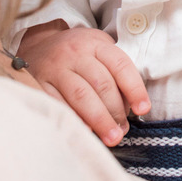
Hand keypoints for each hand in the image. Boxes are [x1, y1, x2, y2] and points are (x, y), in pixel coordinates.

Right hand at [17, 20, 149, 145]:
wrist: (38, 44)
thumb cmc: (78, 53)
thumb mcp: (99, 49)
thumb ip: (115, 73)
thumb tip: (132, 108)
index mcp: (96, 43)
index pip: (120, 65)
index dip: (135, 89)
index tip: (143, 109)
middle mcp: (75, 53)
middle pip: (101, 84)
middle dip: (116, 111)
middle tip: (122, 131)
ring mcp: (56, 68)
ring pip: (81, 95)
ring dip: (99, 119)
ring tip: (111, 137)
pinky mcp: (39, 83)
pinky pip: (58, 103)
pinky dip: (74, 119)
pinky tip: (86, 131)